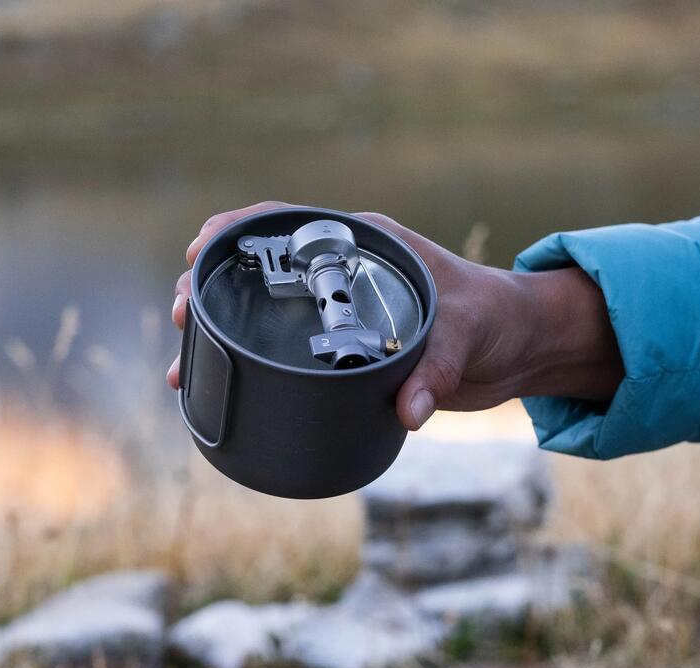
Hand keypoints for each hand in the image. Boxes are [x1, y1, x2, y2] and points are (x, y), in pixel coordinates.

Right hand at [168, 201, 621, 429]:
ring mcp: (339, 313)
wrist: (518, 348)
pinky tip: (221, 393)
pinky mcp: (344, 352)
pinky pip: (286, 353)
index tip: (197, 251)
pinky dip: (252, 369)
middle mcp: (343, 273)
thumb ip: (437, 370)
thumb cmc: (498, 320)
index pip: (285, 222)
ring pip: (263, 316)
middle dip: (210, 289)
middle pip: (259, 271)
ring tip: (182, 369)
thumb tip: (408, 413)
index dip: (234, 231)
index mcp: (365, 244)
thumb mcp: (468, 335)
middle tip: (181, 319)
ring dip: (220, 337)